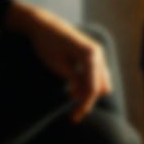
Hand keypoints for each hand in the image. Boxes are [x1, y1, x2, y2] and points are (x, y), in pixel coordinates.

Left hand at [7, 3, 114, 118]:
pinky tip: (73, 89)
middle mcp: (98, 53)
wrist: (43, 25)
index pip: (93, 88)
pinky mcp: (91, 55)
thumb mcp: (57, 64)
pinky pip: (95, 75)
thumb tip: (81, 94)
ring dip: (87, 93)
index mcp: (90, 55)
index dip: (84, 105)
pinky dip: (86, 84)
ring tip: (70, 96)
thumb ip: (73, 78)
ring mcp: (96, 54)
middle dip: (87, 101)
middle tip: (73, 114)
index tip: (74, 118)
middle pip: (100, 87)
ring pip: (100, 83)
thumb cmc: (47, 43)